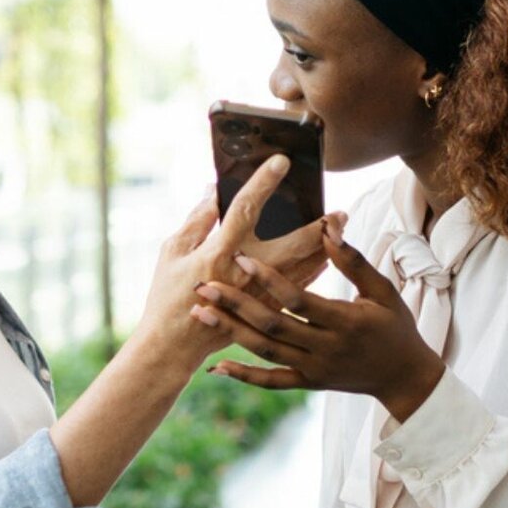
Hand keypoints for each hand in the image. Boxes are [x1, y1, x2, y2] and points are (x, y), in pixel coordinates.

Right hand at [137, 154, 328, 365]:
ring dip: (325, 248)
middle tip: (339, 212)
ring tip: (339, 231)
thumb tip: (216, 191)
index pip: (246, 208)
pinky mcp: (264, 312)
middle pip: (294, 242)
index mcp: (218, 252)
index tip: (282, 162)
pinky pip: (299, 289)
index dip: (264, 182)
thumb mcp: (171, 252)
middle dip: (320, 225)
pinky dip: (314, 272)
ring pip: (304, 267)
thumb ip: (197, 220)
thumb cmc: (167, 295)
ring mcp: (259, 296)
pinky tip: (325, 260)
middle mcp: (244, 272)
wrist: (173, 345)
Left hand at [192, 220, 445, 420]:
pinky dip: (243, 376)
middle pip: (273, 326)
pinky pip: (271, 382)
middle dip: (235, 304)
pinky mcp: (308, 383)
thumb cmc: (396, 326)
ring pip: (266, 351)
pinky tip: (216, 367)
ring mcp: (315, 369)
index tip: (240, 258)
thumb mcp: (383, 290)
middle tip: (203, 284)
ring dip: (230, 332)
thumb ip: (353, 261)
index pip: (298, 300)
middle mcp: (326, 349)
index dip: (268, 279)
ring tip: (200, 313)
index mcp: (345, 322)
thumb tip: (329, 225)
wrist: (404, 377)